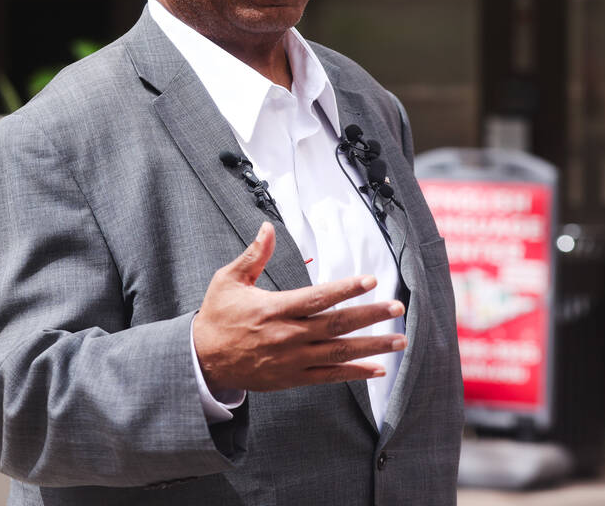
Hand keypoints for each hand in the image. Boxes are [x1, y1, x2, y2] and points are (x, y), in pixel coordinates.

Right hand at [193, 222, 405, 391]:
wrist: (204, 359)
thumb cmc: (217, 316)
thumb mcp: (228, 280)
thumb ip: (254, 255)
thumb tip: (268, 227)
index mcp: (274, 308)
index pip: (317, 298)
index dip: (345, 289)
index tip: (370, 280)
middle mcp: (287, 335)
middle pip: (336, 325)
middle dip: (370, 316)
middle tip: (397, 307)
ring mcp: (292, 359)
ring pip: (339, 352)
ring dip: (372, 346)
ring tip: (400, 340)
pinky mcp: (293, 377)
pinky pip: (329, 376)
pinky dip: (354, 373)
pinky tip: (377, 368)